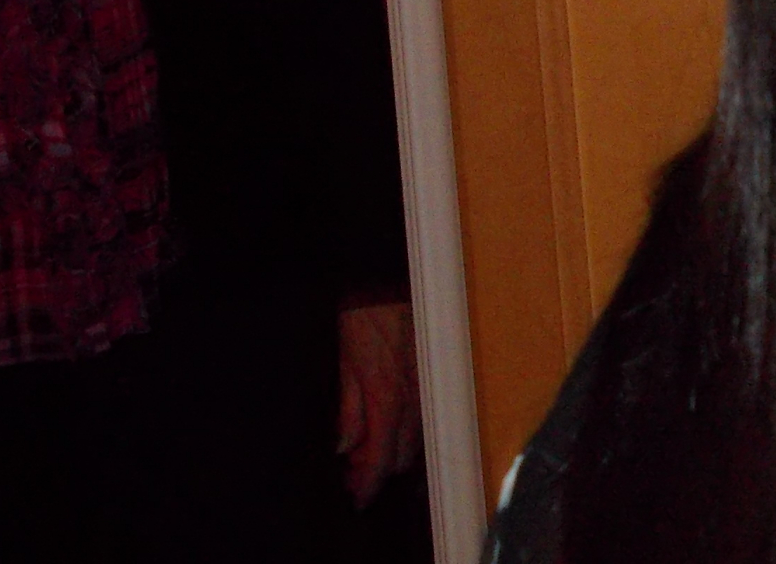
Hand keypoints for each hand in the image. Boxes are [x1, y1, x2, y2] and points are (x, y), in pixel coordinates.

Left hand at [336, 299, 421, 508]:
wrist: (388, 277)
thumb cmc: (362, 313)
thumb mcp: (342, 363)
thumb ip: (347, 410)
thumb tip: (344, 447)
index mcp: (387, 399)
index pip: (380, 460)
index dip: (367, 484)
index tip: (356, 497)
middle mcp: (414, 398)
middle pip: (402, 457)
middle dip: (378, 470)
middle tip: (353, 472)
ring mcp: (428, 386)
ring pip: (416, 439)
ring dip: (392, 451)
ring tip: (368, 451)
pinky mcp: (433, 373)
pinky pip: (423, 415)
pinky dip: (406, 430)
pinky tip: (390, 426)